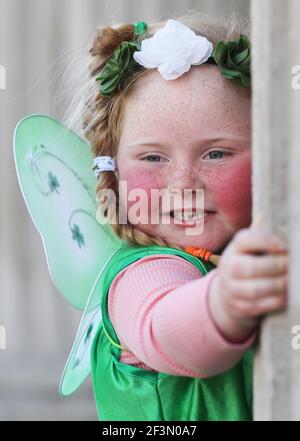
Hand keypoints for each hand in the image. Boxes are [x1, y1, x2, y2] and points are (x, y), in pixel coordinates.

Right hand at [209, 219, 288, 341]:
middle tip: (293, 264)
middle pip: (250, 268)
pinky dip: (277, 301)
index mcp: (234, 248)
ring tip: (294, 281)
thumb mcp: (249, 248)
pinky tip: (288, 296)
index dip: (266, 242)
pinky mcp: (239, 307)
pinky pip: (259, 306)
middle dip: (276, 267)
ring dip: (279, 286)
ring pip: (256, 289)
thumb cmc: (247, 263)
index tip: (285, 246)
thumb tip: (267, 214)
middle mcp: (229, 267)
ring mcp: (232, 289)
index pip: (246, 240)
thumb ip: (259, 234)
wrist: (227, 295)